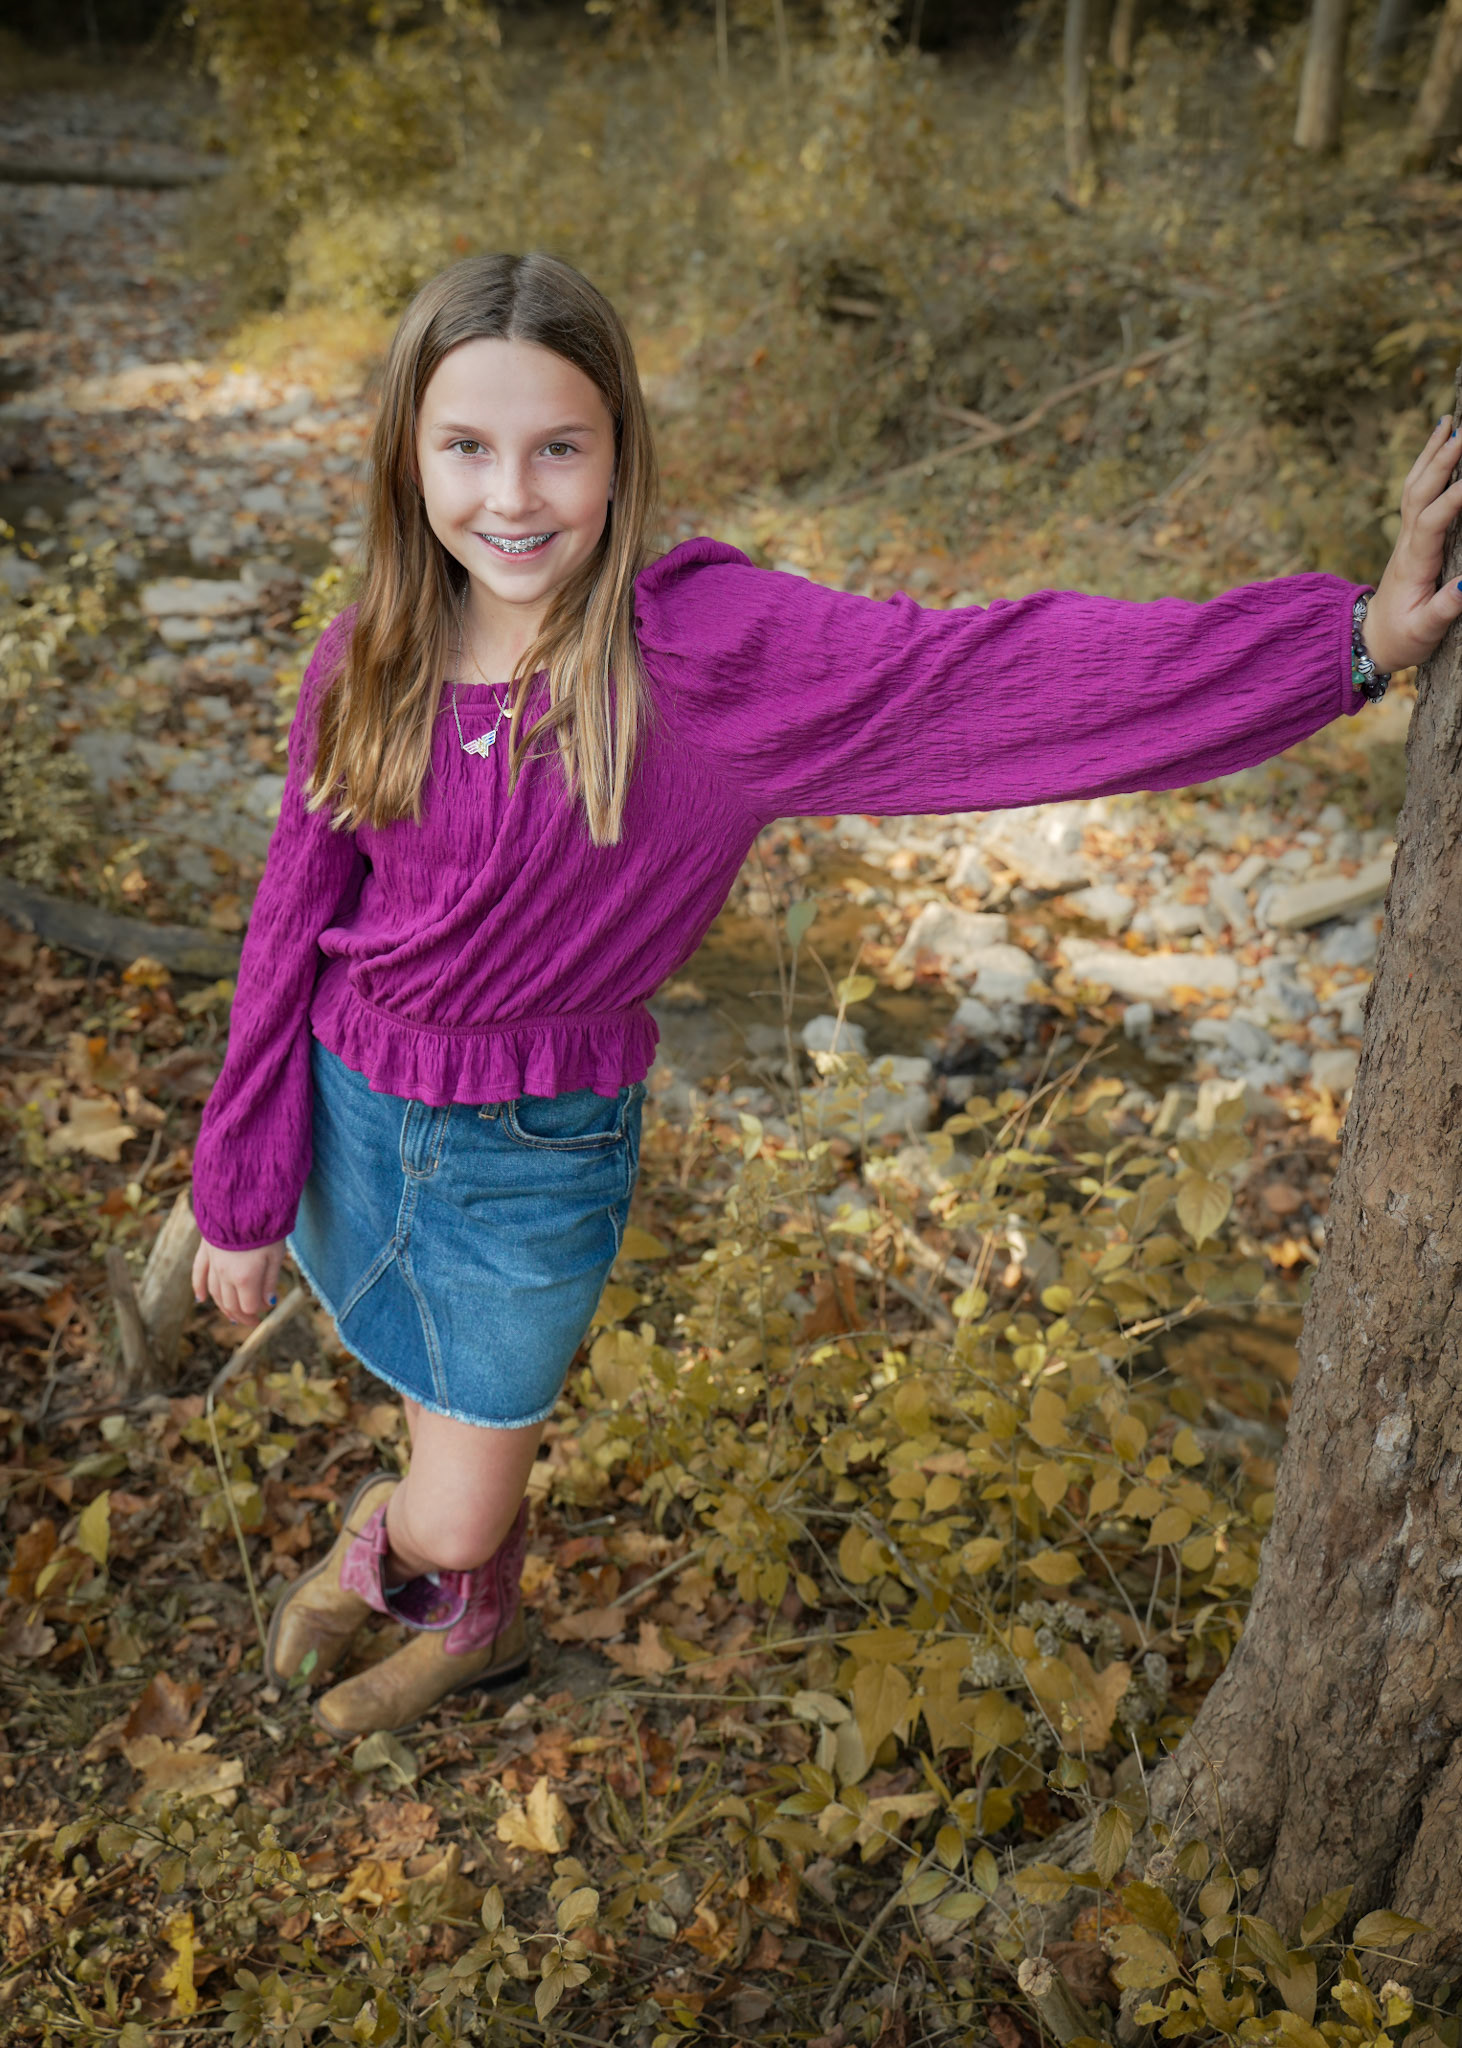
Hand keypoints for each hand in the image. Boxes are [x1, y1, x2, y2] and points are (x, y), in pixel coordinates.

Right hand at [193, 1237, 285, 1325]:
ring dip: (223, 1307)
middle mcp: (225, 1275)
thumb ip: (270, 1282)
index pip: (248, 1306)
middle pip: (230, 1304)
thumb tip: (268, 1303)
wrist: (241, 1201)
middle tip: (252, 1321)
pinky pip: (198, 1274)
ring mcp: (213, 1263)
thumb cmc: (265, 1228)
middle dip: (241, 1315)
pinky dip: (199, 1288)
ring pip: (215, 1293)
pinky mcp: (205, 1250)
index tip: (267, 1310)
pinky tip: (201, 1298)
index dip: (258, 1312)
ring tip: (232, 1316)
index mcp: (245, 1278)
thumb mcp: (276, 1255)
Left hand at [1362, 414, 1461, 673]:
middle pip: (1420, 493)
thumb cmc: (1402, 637)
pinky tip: (1438, 442)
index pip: (1431, 522)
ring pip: (1415, 486)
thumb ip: (1443, 610)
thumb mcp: (1422, 631)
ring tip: (1448, 420)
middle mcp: (1407, 542)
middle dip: (1441, 461)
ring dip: (1431, 453)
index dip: (1452, 500)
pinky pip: (1416, 491)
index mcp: (1413, 564)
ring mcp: (1406, 536)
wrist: (1372, 639)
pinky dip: (1427, 464)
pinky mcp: (1410, 534)